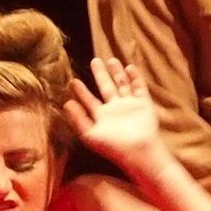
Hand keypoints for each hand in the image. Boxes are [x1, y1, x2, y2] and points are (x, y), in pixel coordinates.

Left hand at [62, 57, 166, 177]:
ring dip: (118, 73)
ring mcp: (130, 105)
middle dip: (101, 75)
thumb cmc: (113, 146)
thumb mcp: (90, 134)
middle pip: (107, 87)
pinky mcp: (144, 103)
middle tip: (94, 61)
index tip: (73, 81)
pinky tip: (130, 67)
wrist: (137, 151)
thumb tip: (66, 103)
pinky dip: (135, 77)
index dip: (81, 91)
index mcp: (102, 117)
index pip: (90, 101)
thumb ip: (78, 119)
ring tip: (111, 60)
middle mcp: (115, 109)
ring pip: (123, 84)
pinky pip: (139, 87)